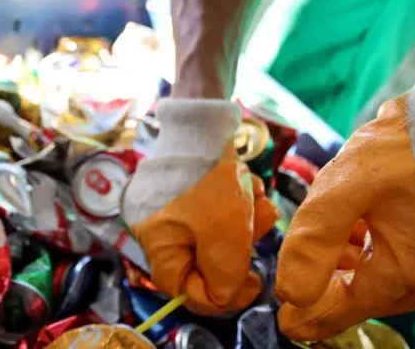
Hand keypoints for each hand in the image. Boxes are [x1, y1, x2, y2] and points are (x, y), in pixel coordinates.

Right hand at [122, 100, 276, 313]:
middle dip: (237, 246)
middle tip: (258, 228)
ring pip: (215, 231)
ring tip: (257, 200)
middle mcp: (156, 227)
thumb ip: (223, 277)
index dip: (220, 295)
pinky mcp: (185, 184)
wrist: (204, 119)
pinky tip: (248, 185)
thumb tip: (224, 295)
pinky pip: (214, 207)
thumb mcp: (224, 236)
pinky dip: (236, 201)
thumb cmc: (209, 179)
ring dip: (243, 220)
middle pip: (203, 259)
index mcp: (156, 244)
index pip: (184, 290)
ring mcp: (169, 203)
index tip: (253, 281)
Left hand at [275, 45, 414, 339]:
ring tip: (323, 228)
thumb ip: (314, 242)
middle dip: (321, 282)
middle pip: (353, 298)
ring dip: (337, 263)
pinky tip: (345, 226)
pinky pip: (381, 262)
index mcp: (402, 274)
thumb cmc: (399, 150)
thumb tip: (290, 294)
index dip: (303, 314)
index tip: (276, 312)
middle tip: (296, 253)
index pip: (339, 311)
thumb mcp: (343, 189)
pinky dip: (356, 251)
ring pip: (365, 279)